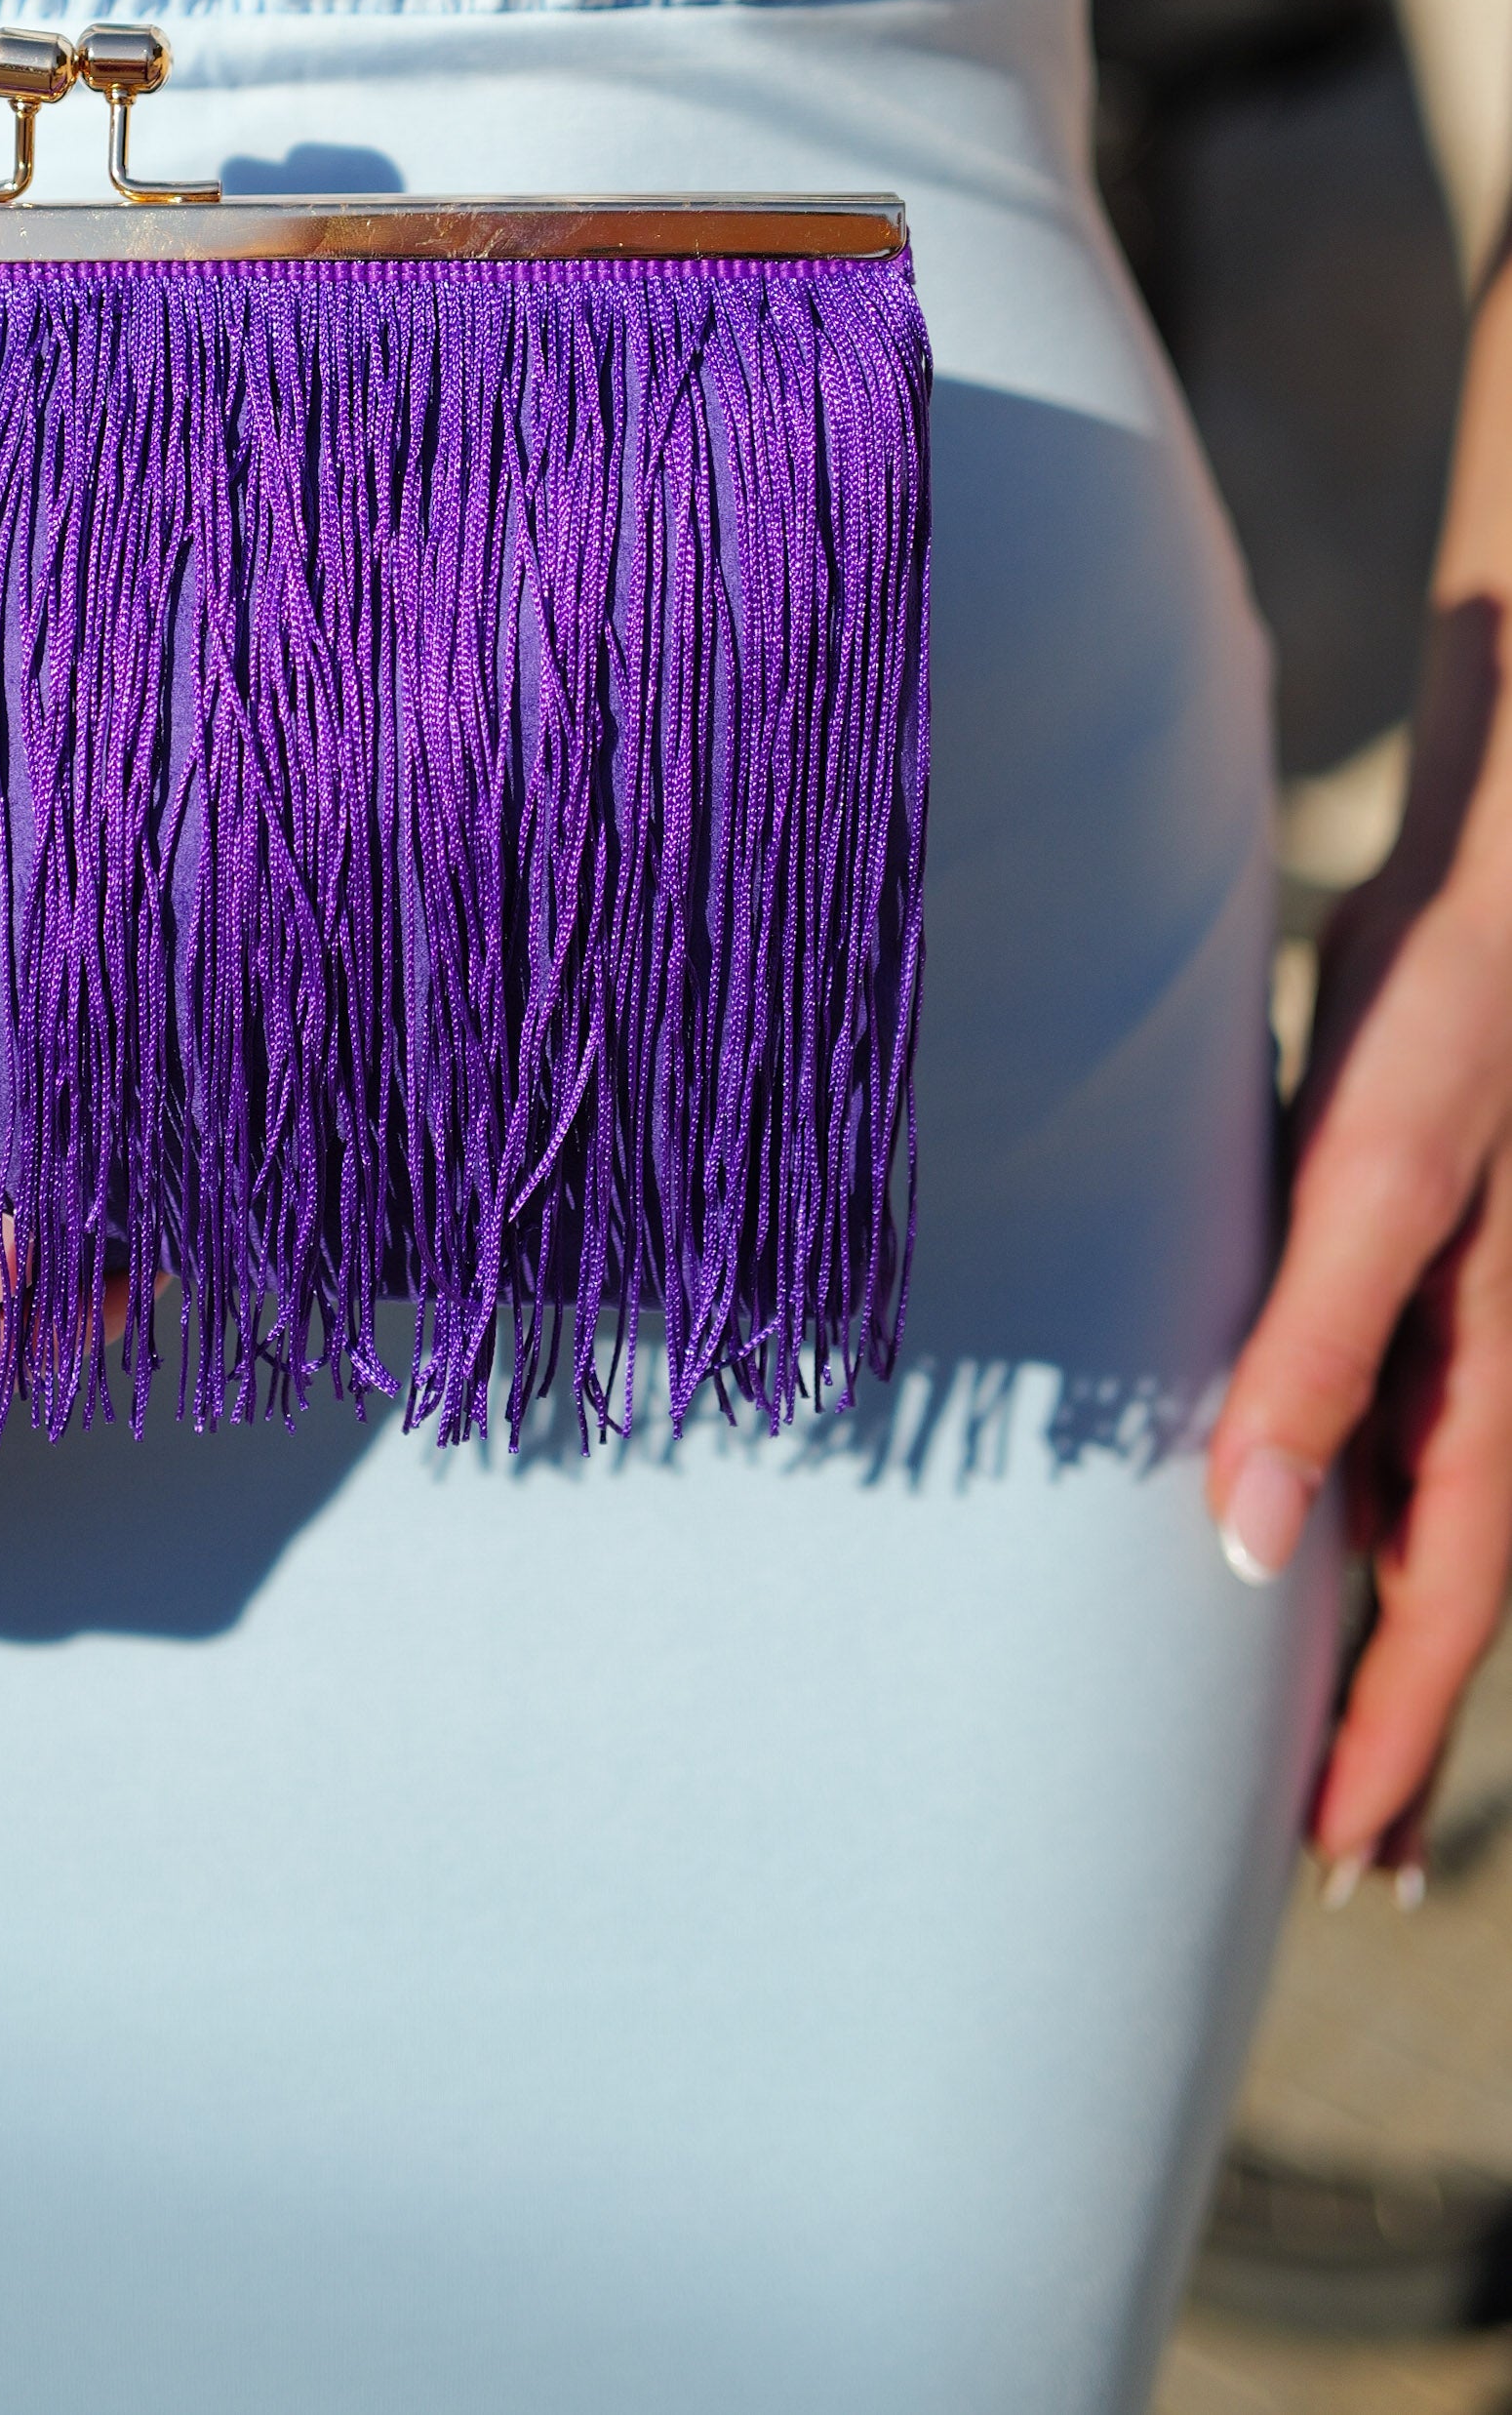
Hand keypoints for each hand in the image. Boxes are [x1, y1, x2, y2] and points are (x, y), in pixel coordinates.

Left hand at [1208, 608, 1511, 1881]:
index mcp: (1487, 1380)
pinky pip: (1377, 1412)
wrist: (1494, 878)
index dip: (1395, 1737)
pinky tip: (1292, 1510)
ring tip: (1305, 1721)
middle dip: (1391, 1719)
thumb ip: (1316, 1358)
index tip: (1348, 1867)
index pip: (1442, 1606)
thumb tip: (1257, 1548)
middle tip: (1341, 1857)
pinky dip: (1342, 1489)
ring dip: (1364, 1621)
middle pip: (1432, 1585)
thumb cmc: (1445, 1023)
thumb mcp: (1371, 1192)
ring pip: (1404, 1508)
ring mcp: (1438, 1308)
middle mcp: (1475, 1367)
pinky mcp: (1391, 1242)